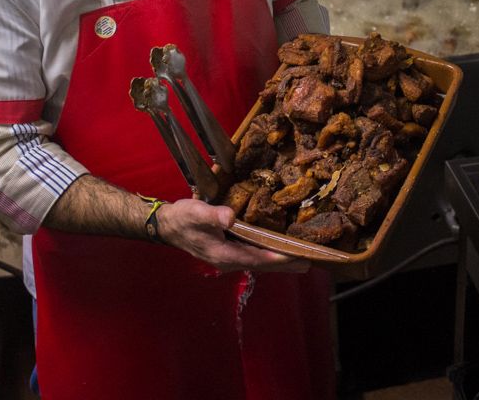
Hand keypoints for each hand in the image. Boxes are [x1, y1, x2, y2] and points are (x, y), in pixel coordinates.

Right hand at [157, 198, 309, 273]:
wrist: (169, 225)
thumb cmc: (183, 219)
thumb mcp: (196, 213)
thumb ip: (214, 216)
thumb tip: (230, 217)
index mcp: (224, 255)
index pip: (257, 259)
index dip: (278, 258)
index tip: (297, 256)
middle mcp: (230, 260)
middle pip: (263, 265)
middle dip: (286, 264)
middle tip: (309, 263)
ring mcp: (230, 258)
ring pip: (260, 262)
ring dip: (280, 261)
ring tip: (302, 259)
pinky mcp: (230, 252)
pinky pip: (254, 255)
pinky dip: (269, 254)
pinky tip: (279, 249)